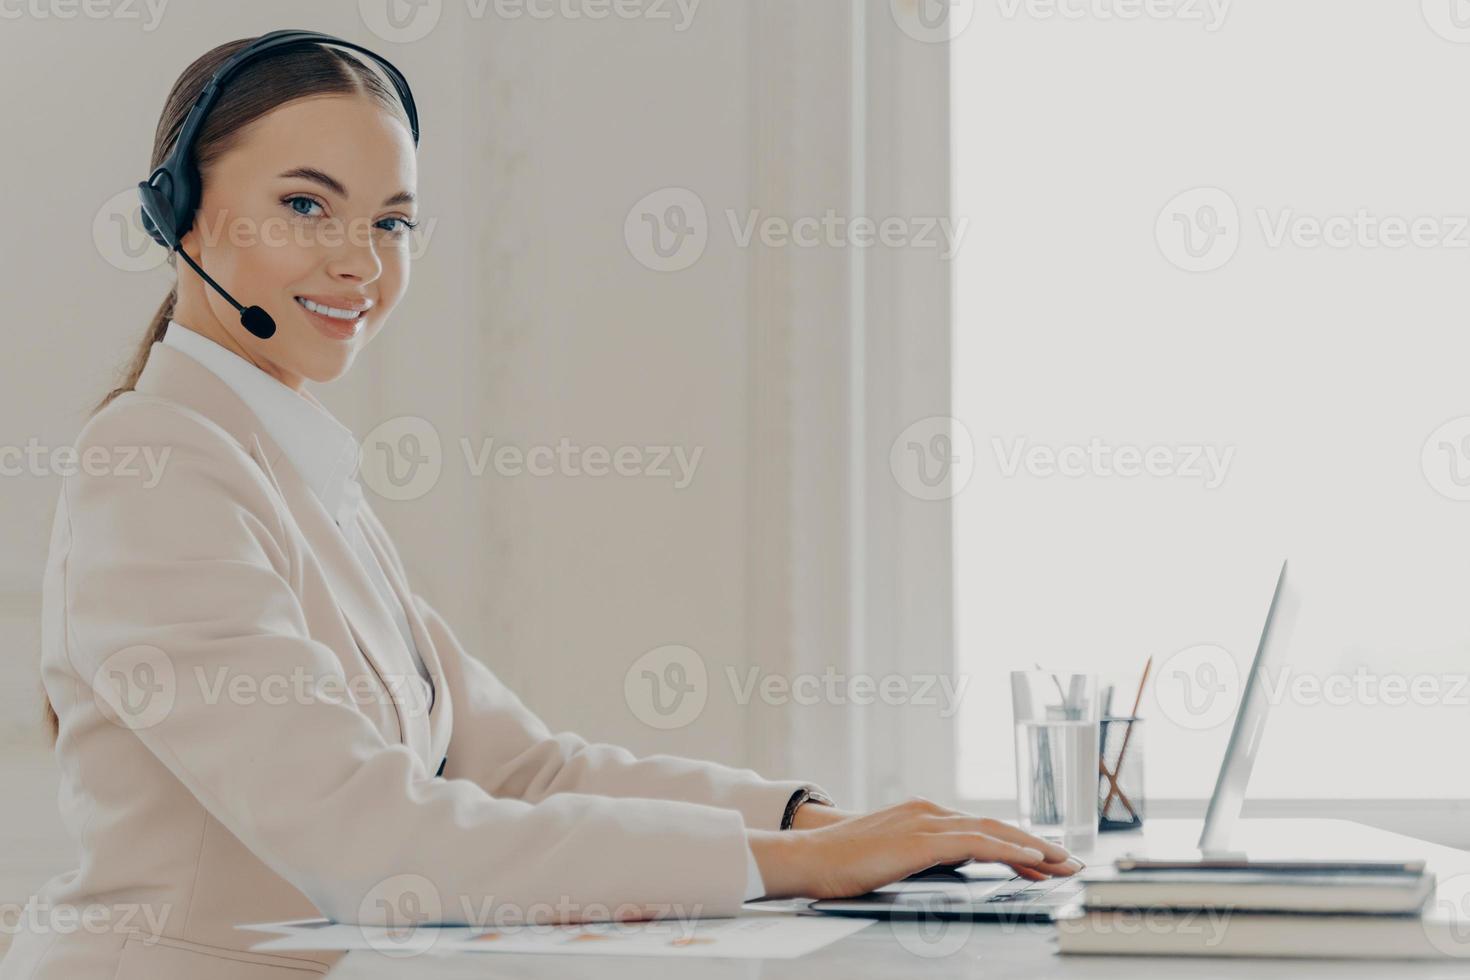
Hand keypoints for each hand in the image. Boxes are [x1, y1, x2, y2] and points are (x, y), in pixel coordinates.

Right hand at [748, 797, 1082, 899]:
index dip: (1017, 843)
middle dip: (1037, 845)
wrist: (808, 858)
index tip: (1044, 861)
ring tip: (1063, 864)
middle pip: (996, 826)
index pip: (981, 829)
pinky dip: (1009, 849)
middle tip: (1069, 862)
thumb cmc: (841, 865)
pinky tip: (1031, 860)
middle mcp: (929, 811)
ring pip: (994, 832)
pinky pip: (977, 843)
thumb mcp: (891, 859)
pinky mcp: (922, 840)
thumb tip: (951, 872)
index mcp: (922, 814)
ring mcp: (926, 822)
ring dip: (1034, 848)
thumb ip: (921, 859)